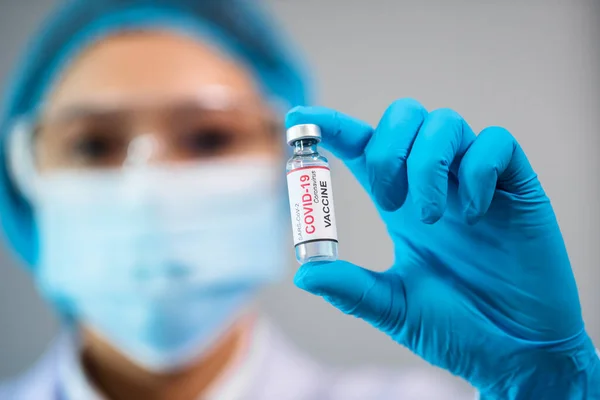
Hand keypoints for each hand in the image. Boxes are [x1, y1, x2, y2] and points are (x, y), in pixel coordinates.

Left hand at [286, 100, 598, 397]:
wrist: (516, 352)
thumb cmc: (455, 328)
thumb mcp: (395, 306)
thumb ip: (352, 288)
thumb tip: (303, 273)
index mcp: (400, 203)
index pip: (363, 147)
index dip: (331, 127)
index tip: (299, 118)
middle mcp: (434, 183)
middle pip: (402, 116)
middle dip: (386, 148)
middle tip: (389, 202)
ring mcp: (475, 181)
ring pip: (444, 122)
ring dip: (426, 164)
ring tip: (431, 217)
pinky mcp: (517, 187)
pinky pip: (497, 143)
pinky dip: (478, 168)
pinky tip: (474, 212)